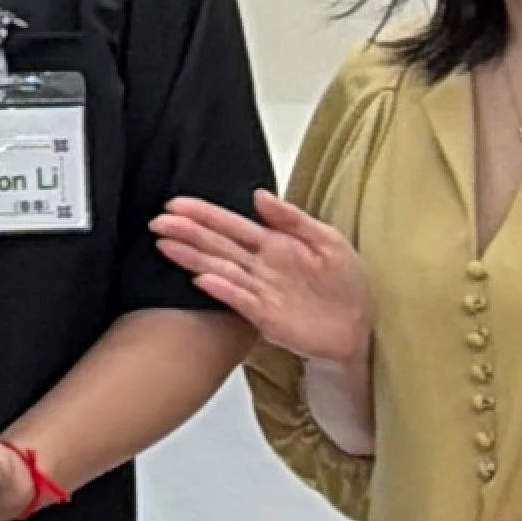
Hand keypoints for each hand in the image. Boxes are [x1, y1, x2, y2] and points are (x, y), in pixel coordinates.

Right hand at [150, 190, 373, 367]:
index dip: (204, 214)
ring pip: (220, 270)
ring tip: (165, 245)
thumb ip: (292, 218)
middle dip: (187, 233)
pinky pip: (240, 301)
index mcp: (274, 244)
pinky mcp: (266, 318)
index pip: (231, 225)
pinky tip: (201, 279)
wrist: (363, 325)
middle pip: (217, 246)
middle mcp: (260, 267)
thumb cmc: (347, 283)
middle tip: (158, 222)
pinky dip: (221, 290)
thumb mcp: (327, 240)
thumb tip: (259, 195)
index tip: (176, 204)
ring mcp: (260, 292)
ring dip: (193, 258)